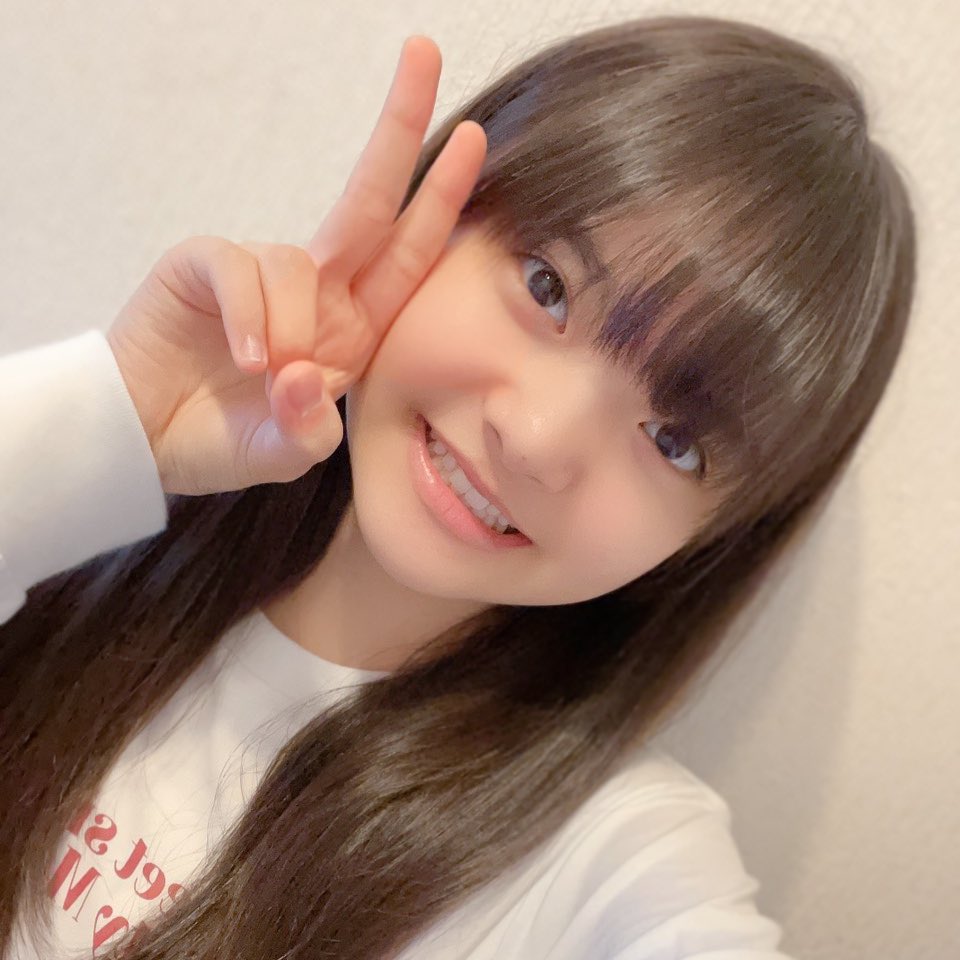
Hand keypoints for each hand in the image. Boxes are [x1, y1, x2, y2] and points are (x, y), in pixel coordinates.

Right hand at [105, 36, 486, 495]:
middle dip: (400, 128)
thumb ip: (309, 428)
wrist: (145, 443)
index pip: (408, 255)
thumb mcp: (285, 452)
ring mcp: (261, 273)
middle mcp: (317, 291)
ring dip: (291, 324)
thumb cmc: (222, 440)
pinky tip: (247, 357)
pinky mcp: (205, 265)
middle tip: (425, 51)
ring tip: (265, 375)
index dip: (441, 199)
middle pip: (368, 200)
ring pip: (299, 263)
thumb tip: (303, 372)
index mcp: (353, 328)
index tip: (474, 138)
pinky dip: (249, 316)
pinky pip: (241, 270)